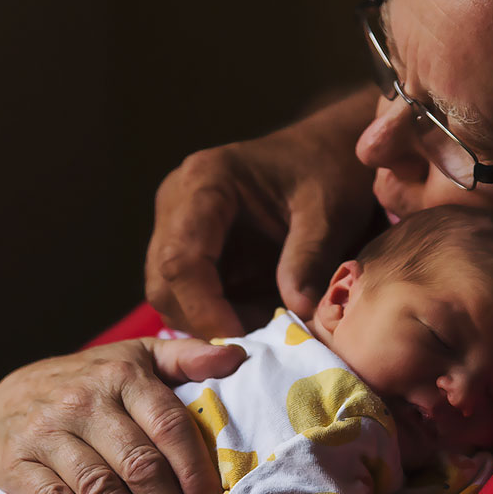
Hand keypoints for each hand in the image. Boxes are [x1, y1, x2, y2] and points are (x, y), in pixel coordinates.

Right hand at [0, 336, 246, 493]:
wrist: (5, 400)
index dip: (194, 471)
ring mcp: (48, 433)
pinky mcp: (17, 463)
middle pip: (139, 465)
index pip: (167, 425)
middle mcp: (84, 402)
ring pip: (101, 488)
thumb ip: (186, 356)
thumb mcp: (135, 356)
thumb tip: (237, 358)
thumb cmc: (88, 383)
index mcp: (122, 375)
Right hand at [146, 89, 380, 337]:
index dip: (204, 309)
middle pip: (163, 281)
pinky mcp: (187, 243)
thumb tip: (297, 311)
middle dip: (203, 321)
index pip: (180, 259)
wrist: (327, 151)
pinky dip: (215, 314)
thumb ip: (309, 259)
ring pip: (167, 293)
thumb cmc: (329, 171)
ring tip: (263, 324)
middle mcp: (177, 200)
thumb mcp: (329, 212)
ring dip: (208, 321)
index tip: (241, 342)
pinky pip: (185, 292)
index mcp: (205, 181)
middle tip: (256, 341)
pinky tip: (256, 315)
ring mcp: (176, 222)